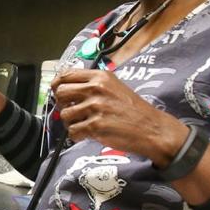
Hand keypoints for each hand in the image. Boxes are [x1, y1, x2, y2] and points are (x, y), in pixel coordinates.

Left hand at [51, 69, 186, 162]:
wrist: (152, 128)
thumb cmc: (133, 109)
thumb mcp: (114, 87)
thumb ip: (92, 85)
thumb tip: (65, 87)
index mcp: (101, 76)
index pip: (66, 74)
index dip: (58, 84)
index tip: (59, 92)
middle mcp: (97, 89)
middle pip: (61, 92)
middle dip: (62, 104)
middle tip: (72, 111)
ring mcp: (96, 107)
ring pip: (65, 114)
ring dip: (71, 122)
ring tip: (84, 124)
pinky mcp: (96, 125)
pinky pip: (72, 131)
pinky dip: (77, 135)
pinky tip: (88, 134)